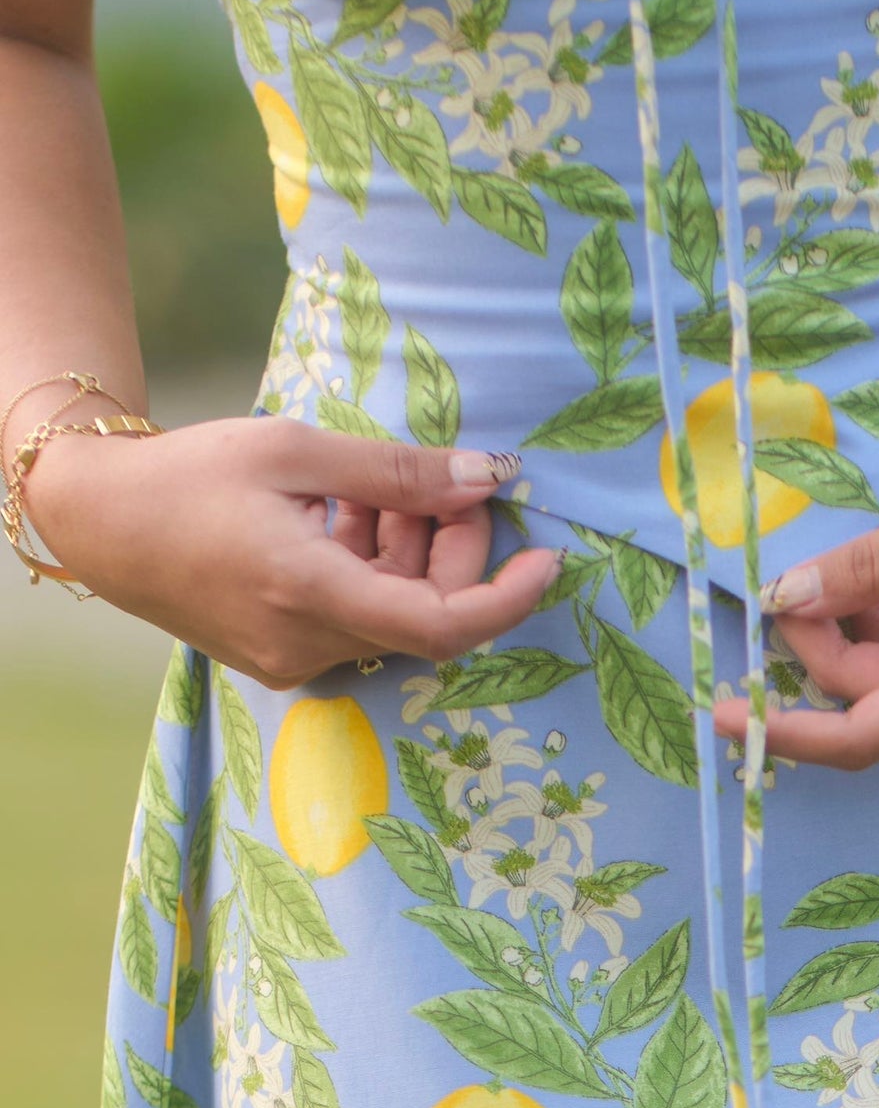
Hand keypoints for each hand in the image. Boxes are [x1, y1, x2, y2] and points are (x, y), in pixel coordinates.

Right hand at [20, 415, 561, 688]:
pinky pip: (356, 616)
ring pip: (391, 612)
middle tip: (450, 482)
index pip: (440, 626)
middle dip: (454, 548)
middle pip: (422, 612)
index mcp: (308, 592)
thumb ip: (399, 472)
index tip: (549, 558)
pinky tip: (351, 513)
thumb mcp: (298, 450)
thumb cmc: (192, 474)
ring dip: (410, 551)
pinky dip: (374, 566)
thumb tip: (488, 477)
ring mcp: (290, 656)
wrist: (100, 518)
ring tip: (380, 487)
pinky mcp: (279, 652)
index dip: (507, 598)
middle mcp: (303, 642)